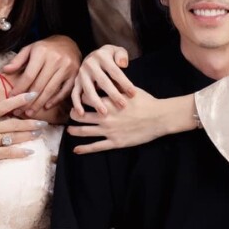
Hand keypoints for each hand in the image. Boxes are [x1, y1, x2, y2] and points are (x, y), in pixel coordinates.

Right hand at [0, 89, 45, 166]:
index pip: (6, 105)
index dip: (20, 99)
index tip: (33, 94)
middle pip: (14, 123)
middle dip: (30, 122)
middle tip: (43, 121)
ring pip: (13, 137)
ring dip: (27, 135)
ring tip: (39, 133)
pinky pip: (6, 153)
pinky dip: (19, 153)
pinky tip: (30, 152)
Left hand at [1, 35, 80, 115]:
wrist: (69, 43)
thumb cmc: (46, 48)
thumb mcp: (30, 48)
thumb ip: (18, 60)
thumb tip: (6, 70)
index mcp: (42, 52)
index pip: (29, 75)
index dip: (20, 88)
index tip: (12, 98)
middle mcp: (55, 60)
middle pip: (39, 85)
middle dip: (28, 100)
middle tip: (19, 111)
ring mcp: (67, 68)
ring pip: (51, 90)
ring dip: (39, 104)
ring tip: (30, 113)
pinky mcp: (75, 75)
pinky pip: (65, 91)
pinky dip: (55, 100)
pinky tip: (46, 107)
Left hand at [68, 89, 196, 153]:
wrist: (159, 117)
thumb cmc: (146, 102)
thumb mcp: (128, 90)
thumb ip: (114, 86)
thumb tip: (105, 78)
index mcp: (108, 102)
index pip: (85, 99)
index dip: (80, 98)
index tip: (77, 99)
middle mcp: (105, 117)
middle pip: (81, 115)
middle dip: (74, 115)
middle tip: (71, 115)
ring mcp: (109, 131)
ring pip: (85, 131)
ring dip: (74, 131)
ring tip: (69, 130)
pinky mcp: (115, 143)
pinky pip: (96, 147)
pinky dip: (84, 148)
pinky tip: (76, 150)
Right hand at [72, 45, 135, 115]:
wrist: (93, 56)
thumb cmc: (110, 57)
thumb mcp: (117, 51)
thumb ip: (122, 55)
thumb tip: (123, 64)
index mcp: (102, 56)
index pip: (115, 71)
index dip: (124, 82)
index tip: (133, 94)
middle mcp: (90, 65)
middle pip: (102, 81)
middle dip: (113, 94)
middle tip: (123, 105)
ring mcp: (81, 74)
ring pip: (88, 90)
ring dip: (96, 102)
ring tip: (104, 113)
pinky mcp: (76, 82)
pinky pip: (74, 94)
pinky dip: (77, 104)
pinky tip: (82, 114)